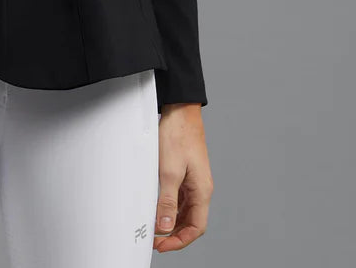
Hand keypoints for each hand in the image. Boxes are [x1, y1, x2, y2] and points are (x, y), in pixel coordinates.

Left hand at [153, 104, 212, 251]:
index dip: (180, 240)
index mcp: (202, 190)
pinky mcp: (185, 171)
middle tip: (155, 240)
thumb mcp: (168, 171)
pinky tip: (157, 205)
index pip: (196, 227)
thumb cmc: (178, 135)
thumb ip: (167, 202)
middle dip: (174, 233)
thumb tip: (165, 227)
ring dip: (171, 220)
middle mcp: (200, 188)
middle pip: (191, 221)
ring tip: (154, 226)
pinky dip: (169, 205)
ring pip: (185, 210)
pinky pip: (180, 196)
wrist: (180, 110)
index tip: (162, 245)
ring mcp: (193, 180)